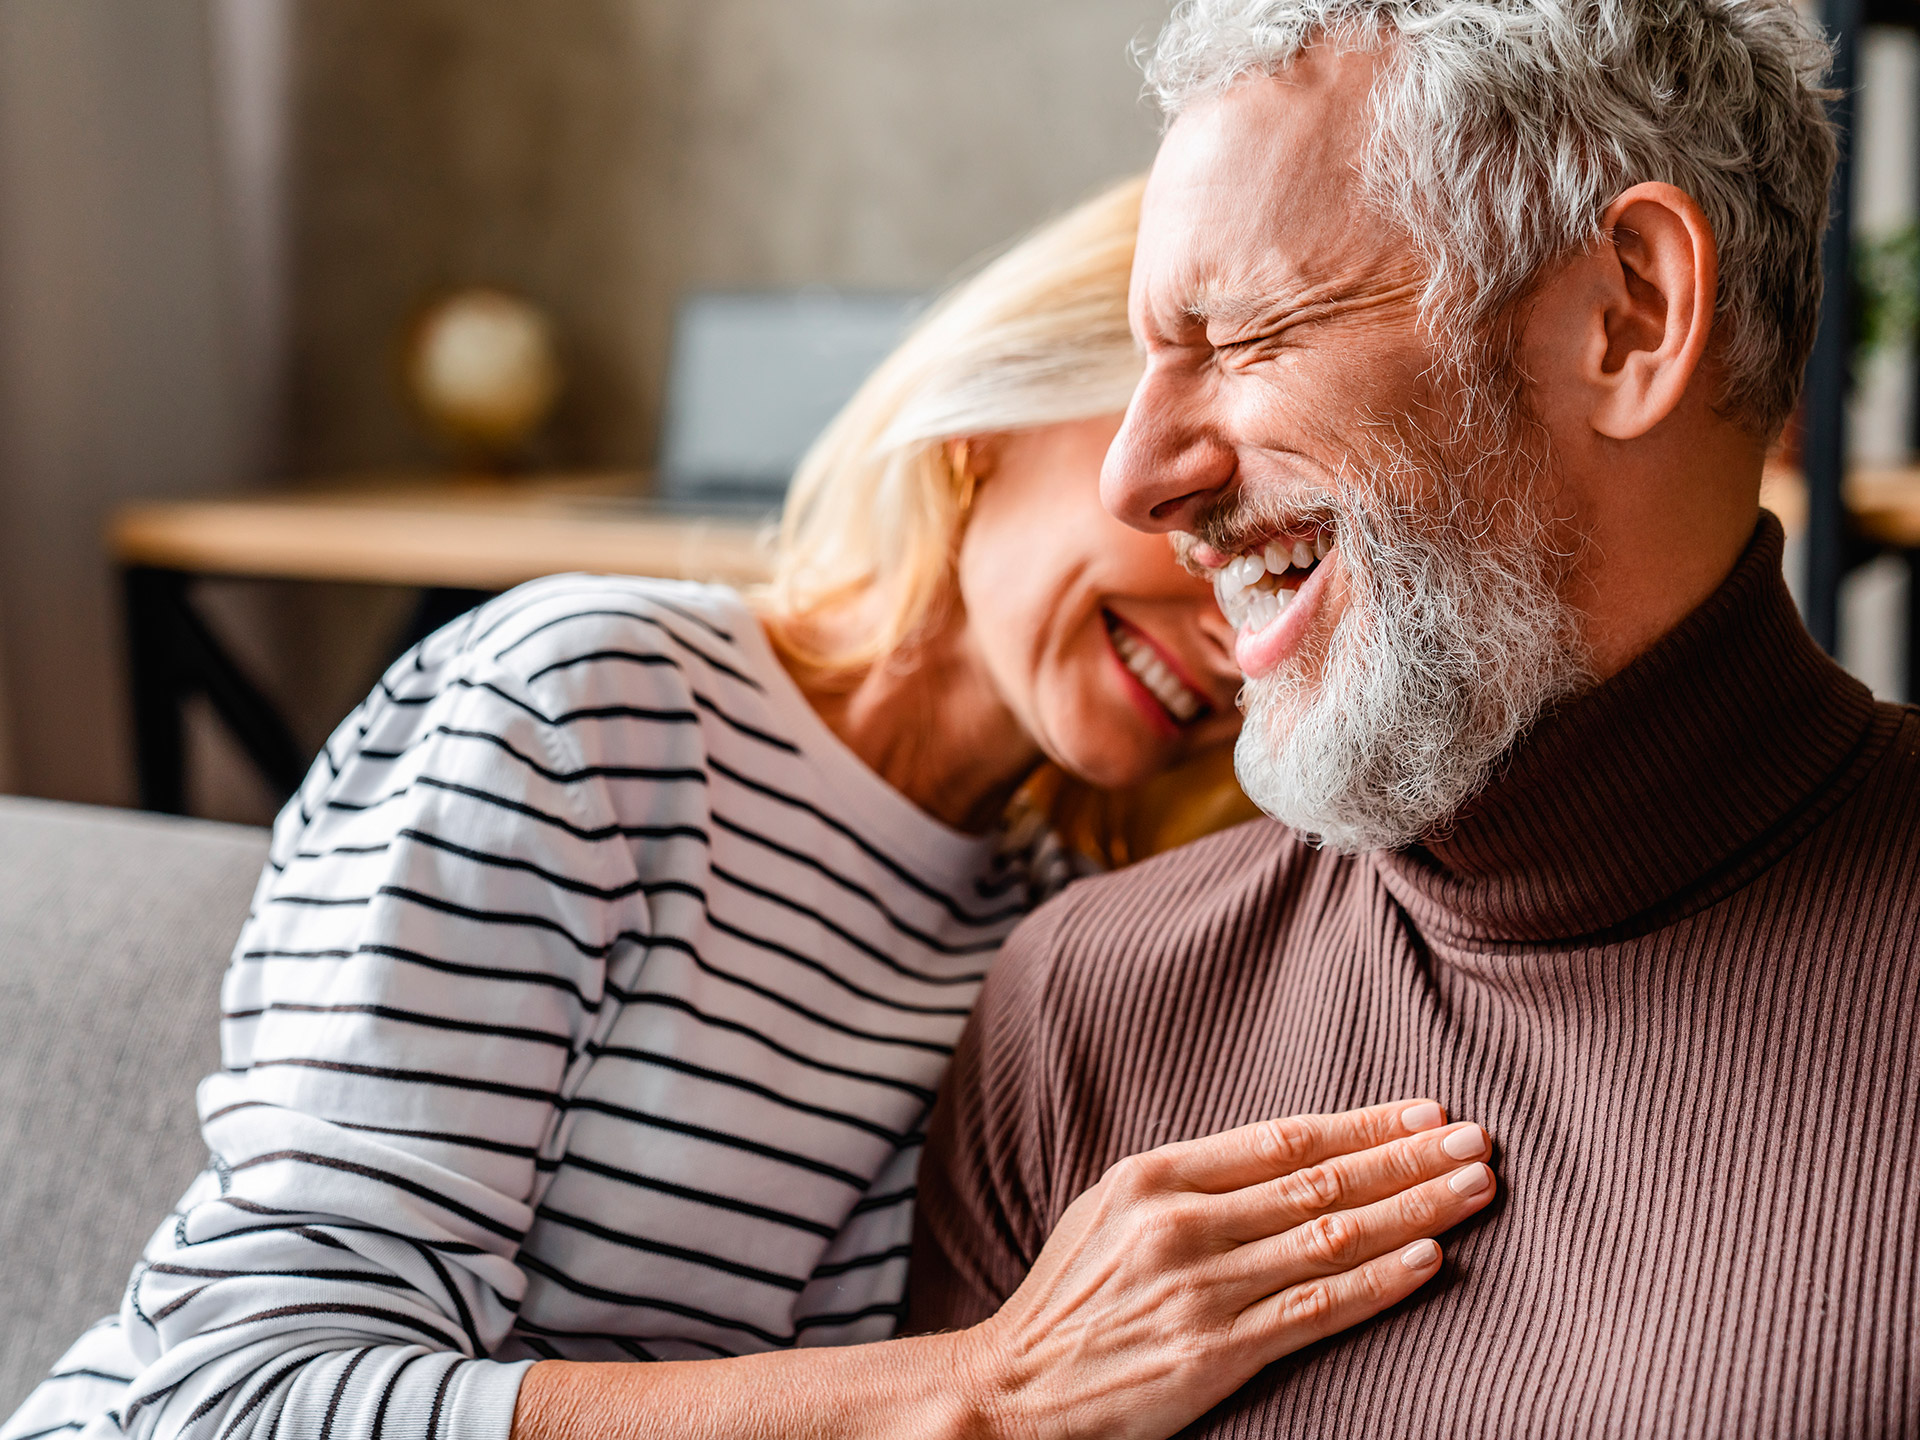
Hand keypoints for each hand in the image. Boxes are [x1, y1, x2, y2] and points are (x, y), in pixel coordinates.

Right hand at [954, 1099, 1494, 1439]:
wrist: (1014, 1389)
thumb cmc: (1069, 1297)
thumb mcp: (1111, 1210)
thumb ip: (1192, 1182)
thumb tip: (1291, 1156)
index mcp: (1153, 1176)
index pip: (1285, 1138)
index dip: (1365, 1123)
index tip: (1427, 1109)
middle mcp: (1181, 1224)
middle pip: (1321, 1181)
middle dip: (1410, 1156)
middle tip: (1479, 1139)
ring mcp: (1200, 1289)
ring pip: (1332, 1238)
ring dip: (1416, 1209)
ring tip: (1474, 1187)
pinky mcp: (1216, 1354)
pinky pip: (1315, 1309)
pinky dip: (1379, 1282)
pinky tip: (1430, 1259)